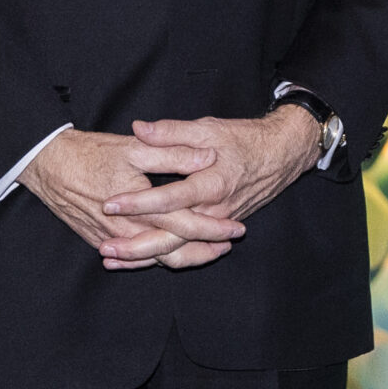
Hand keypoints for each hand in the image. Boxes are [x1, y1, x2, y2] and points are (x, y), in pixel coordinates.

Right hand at [19, 129, 246, 270]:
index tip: (236, 229)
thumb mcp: (135, 148)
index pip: (185, 224)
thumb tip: (208, 158)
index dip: (213, 228)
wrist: (48, 165)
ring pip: (154, 259)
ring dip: (183, 257)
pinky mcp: (99, 240)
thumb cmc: (91, 153)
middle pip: (172, 251)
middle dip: (204, 251)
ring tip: (209, 252)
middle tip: (228, 245)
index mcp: (140, 207)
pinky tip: (169, 256)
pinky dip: (155, 260)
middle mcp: (126, 231)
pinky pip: (133, 258)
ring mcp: (111, 240)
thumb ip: (174, 154)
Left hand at [100, 108, 323, 262]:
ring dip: (145, 257)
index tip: (111, 203)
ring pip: (179, 251)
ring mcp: (217, 224)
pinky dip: (163, 257)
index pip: (170, 199)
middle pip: (173, 238)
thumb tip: (139, 129)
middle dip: (136, 246)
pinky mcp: (217, 229)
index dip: (139, 202)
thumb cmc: (245, 139)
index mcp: (212, 184)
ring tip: (112, 258)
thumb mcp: (209, 129)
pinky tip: (138, 259)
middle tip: (105, 248)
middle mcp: (215, 211)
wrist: (282, 155)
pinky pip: (188, 250)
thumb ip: (172, 132)